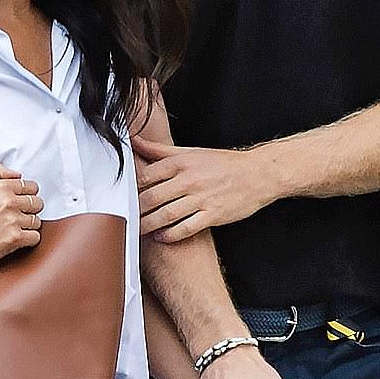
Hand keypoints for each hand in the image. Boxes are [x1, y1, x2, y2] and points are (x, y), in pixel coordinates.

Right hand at [0, 162, 43, 267]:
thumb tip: (17, 174)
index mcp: (2, 187)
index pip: (31, 186)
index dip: (28, 194)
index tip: (23, 200)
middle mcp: (9, 202)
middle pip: (37, 203)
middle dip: (29, 209)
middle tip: (19, 214)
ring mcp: (13, 220)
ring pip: (37, 220)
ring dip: (28, 225)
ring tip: (15, 227)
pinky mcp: (15, 238)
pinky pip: (35, 236)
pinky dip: (29, 239)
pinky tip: (19, 238)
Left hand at [134, 140, 271, 241]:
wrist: (257, 174)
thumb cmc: (223, 163)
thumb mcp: (190, 151)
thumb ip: (159, 150)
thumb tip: (134, 141)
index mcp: (182, 162)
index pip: (148, 175)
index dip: (131, 188)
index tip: (122, 197)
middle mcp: (190, 179)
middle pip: (153, 197)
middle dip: (136, 210)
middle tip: (125, 218)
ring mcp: (202, 198)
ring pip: (167, 214)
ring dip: (149, 225)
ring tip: (138, 231)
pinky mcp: (213, 215)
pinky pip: (186, 228)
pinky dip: (171, 235)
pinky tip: (161, 237)